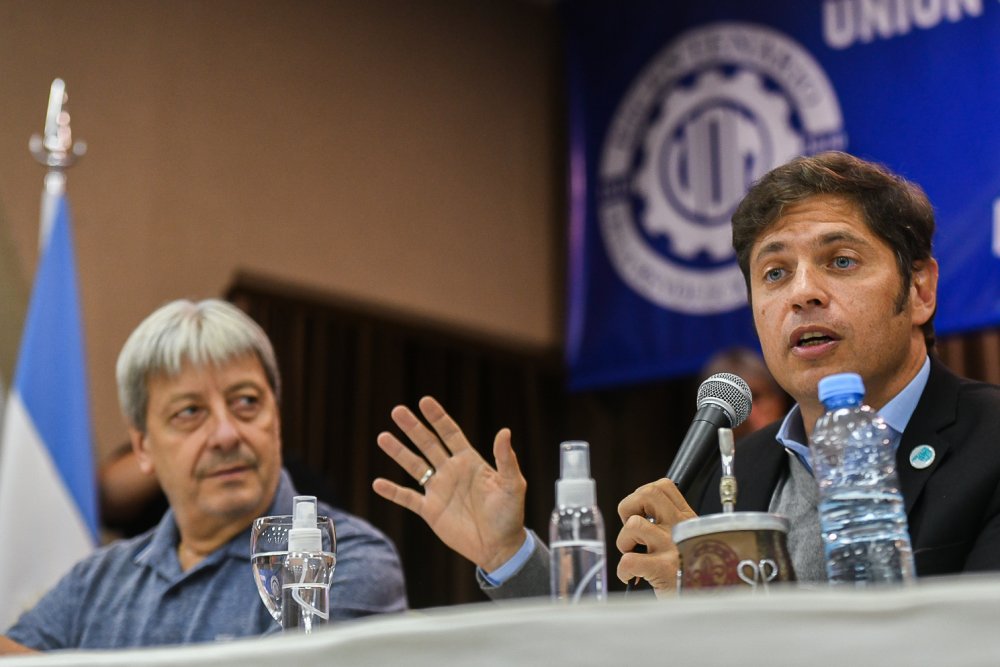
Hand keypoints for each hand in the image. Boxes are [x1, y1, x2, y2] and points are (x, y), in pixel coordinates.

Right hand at [372, 396, 527, 571]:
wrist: (500, 547)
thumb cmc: (510, 514)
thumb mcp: (512, 484)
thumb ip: (505, 459)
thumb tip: (505, 431)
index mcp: (470, 461)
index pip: (450, 434)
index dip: (438, 418)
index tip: (424, 401)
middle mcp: (451, 471)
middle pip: (428, 444)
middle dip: (413, 428)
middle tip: (397, 411)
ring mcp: (439, 490)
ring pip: (414, 466)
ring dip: (399, 452)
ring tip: (383, 437)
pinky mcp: (431, 510)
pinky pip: (408, 498)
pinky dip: (392, 491)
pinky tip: (377, 483)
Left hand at [615, 478, 696, 597]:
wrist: (714, 603)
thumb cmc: (696, 575)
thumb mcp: (694, 542)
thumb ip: (674, 527)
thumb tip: (641, 517)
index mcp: (688, 520)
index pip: (663, 486)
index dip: (642, 495)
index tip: (641, 513)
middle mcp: (681, 528)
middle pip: (647, 494)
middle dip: (628, 508)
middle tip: (632, 531)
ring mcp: (672, 547)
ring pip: (633, 525)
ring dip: (624, 541)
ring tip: (633, 554)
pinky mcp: (663, 569)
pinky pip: (629, 560)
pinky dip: (623, 570)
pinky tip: (631, 577)